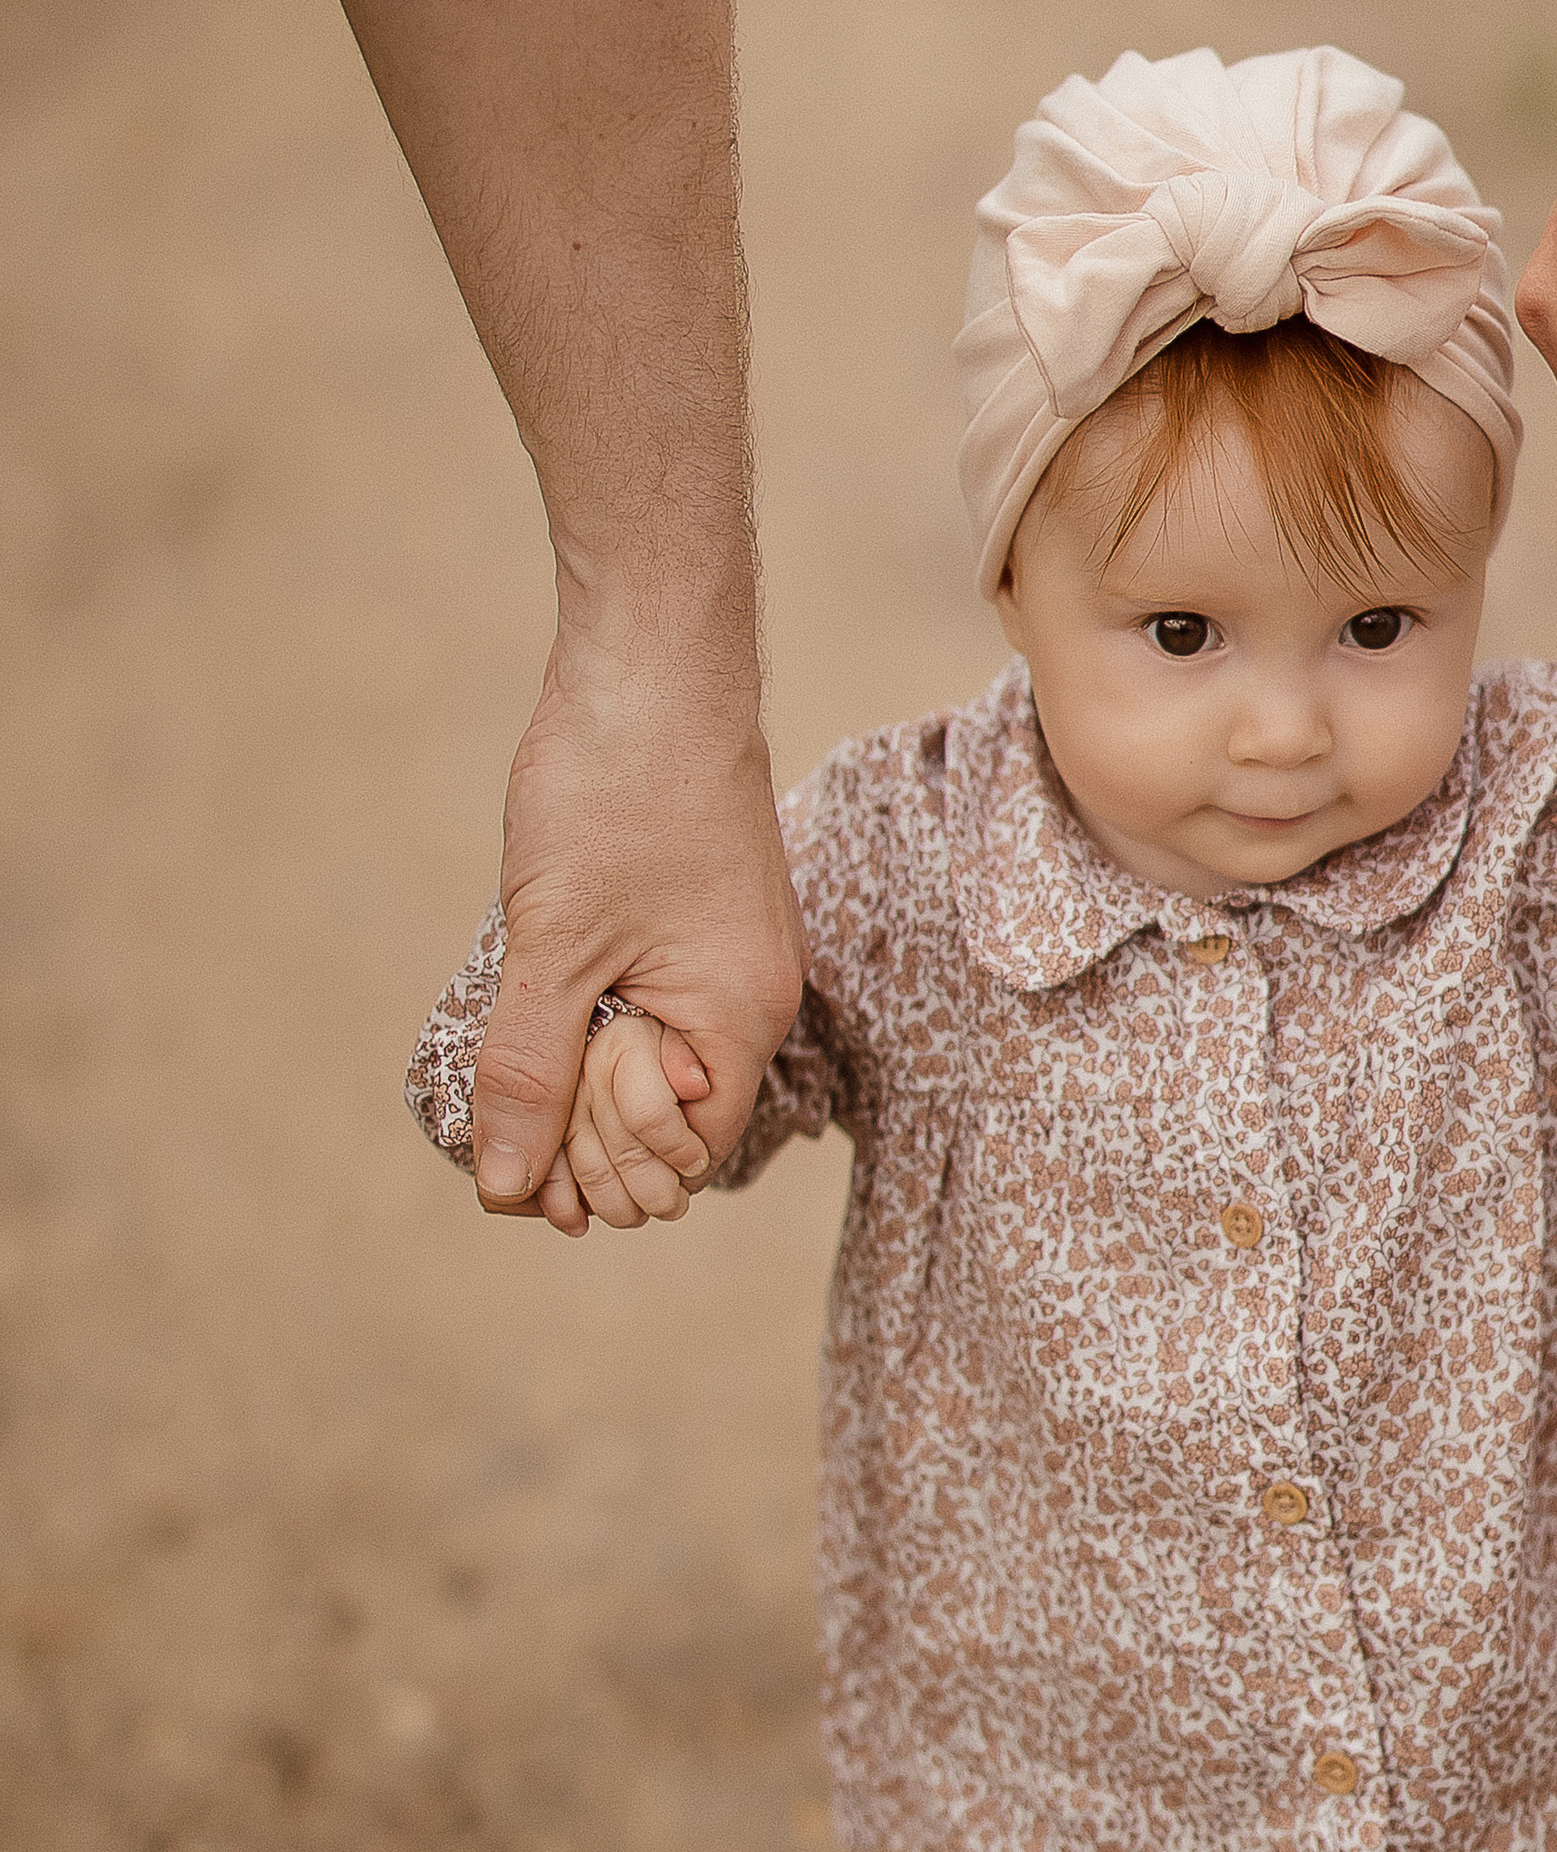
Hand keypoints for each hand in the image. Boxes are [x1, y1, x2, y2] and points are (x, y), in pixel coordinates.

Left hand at [470, 641, 806, 1227]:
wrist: (654, 664)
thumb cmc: (613, 794)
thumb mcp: (552, 948)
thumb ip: (530, 1072)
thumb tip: (508, 1187)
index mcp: (739, 1021)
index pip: (684, 1163)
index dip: (602, 1175)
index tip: (525, 1143)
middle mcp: (753, 1004)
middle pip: (675, 1132)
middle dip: (590, 1138)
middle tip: (512, 1093)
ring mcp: (733, 964)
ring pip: (658, 1071)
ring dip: (587, 1079)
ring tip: (519, 1037)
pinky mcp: (704, 928)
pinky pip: (657, 1015)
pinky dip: (601, 1025)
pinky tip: (545, 995)